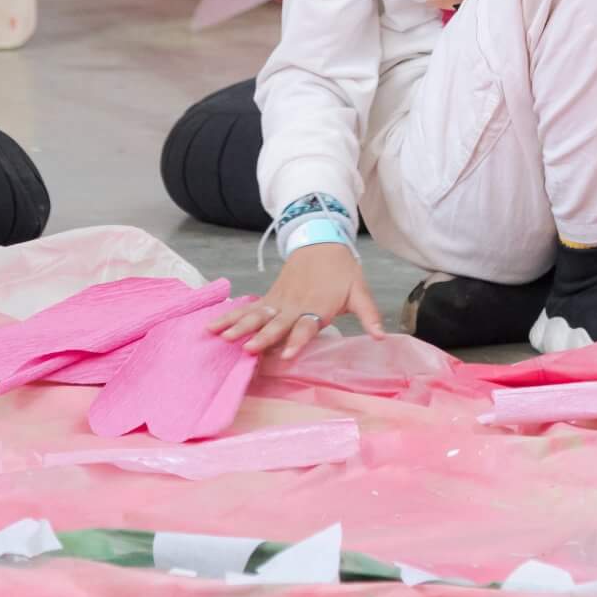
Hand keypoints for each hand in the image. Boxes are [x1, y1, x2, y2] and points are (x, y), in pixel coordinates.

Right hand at [211, 244, 384, 358]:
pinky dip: (231, 316)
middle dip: (262, 336)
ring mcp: (278, 302)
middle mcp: (295, 306)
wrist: (321, 241)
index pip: (307, 326)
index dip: (298, 340)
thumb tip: (382, 337)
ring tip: (221, 336)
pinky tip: (214, 326)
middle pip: (276, 323)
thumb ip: (368, 314)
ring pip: (256, 315)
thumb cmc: (342, 271)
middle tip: (248, 348)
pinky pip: (248, 309)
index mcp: (318, 307)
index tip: (287, 355)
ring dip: (239, 326)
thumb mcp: (360, 290)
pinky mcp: (269, 298)